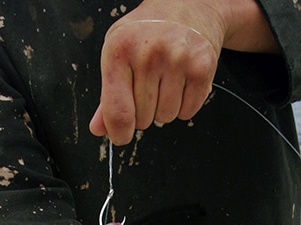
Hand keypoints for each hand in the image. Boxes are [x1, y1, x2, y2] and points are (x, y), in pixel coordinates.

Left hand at [89, 0, 276, 144]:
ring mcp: (177, 60)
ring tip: (166, 80)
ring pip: (165, 117)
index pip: (118, 112)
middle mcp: (148, 54)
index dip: (119, 133)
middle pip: (142, 119)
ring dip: (165, 108)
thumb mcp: (118, 53)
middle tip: (149, 86)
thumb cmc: (147, 32)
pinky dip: (184, 105)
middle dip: (144, 112)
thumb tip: (99, 128)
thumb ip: (107, 94)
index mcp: (119, 50)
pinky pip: (187, 112)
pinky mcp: (201, 68)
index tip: (121, 136)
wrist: (188, 6)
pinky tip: (181, 81)